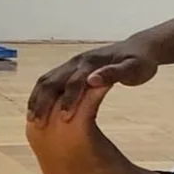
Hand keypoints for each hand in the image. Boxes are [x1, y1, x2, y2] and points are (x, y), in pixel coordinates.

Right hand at [28, 40, 158, 124]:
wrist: (140, 48)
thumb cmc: (140, 61)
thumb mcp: (134, 68)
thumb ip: (114, 73)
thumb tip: (92, 80)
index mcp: (92, 62)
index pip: (75, 82)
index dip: (69, 100)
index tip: (64, 119)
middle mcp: (78, 61)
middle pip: (53, 81)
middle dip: (44, 102)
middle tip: (38, 124)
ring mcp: (72, 64)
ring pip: (47, 80)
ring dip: (37, 99)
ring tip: (32, 120)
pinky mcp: (71, 68)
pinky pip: (50, 81)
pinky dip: (40, 95)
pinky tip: (39, 110)